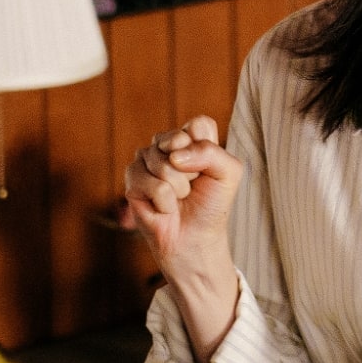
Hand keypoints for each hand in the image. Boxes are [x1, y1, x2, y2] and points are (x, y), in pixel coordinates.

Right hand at [124, 116, 242, 278]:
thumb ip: (211, 152)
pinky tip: (165, 207)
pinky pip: (154, 185)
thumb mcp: (229, 173)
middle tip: (192, 186)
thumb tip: (174, 155)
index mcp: (191, 137)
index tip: (208, 169)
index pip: (198, 124)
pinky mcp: (132, 180)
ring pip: (164, 163)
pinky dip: (165, 202)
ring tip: (179, 198)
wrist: (194, 238)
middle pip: (178, 141)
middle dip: (192, 171)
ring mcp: (146, 160)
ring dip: (179, 188)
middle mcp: (167, 144)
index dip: (204, 147)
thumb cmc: (211, 204)